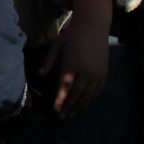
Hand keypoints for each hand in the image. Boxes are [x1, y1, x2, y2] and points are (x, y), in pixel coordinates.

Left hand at [41, 0, 112, 117]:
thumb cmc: (72, 35)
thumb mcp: (57, 45)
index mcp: (71, 64)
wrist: (93, 27)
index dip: (60, 99)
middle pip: (77, 94)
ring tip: (72, 113)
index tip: (56, 109)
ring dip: (80, 106)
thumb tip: (40, 74)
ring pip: (88, 95)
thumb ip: (49, 60)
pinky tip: (85, 104)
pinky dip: (91, 99)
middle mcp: (85, 71)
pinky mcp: (104, 74)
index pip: (65, 86)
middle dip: (69, 106)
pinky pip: (98, 90)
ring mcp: (96, 74)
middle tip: (62, 116)